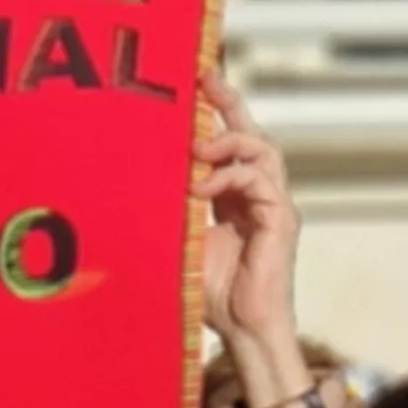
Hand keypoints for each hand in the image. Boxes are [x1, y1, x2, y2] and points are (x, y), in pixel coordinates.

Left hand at [193, 75, 306, 407]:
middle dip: (230, 102)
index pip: (228, 141)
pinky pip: (260, 180)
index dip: (216, 109)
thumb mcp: (178, 239)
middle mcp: (257, 194)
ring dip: (228, 140)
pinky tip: (201, 186)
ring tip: (196, 145)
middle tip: (205, 78)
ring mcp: (273, 204)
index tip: (194, 80)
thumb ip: (168, 209)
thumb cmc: (209, 292)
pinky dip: (230, 176)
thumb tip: (125, 182)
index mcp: (233, 195)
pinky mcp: (281, 219)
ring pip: (262, 149)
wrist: (240, 330)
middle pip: (251, 133)